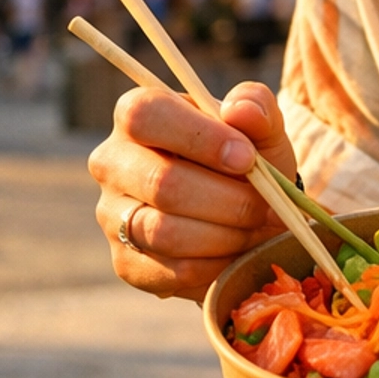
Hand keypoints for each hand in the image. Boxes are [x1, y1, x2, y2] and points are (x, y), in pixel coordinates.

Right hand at [89, 80, 298, 302]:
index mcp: (136, 114)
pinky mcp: (126, 262)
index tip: (247, 158)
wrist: (243, 214)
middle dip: (228, 199)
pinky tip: (236, 252)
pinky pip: (171, 271)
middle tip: (266, 206)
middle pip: (161, 182)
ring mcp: (112, 215)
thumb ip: (256, 106)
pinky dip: (215, 266)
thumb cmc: (245, 160)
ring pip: (165, 232)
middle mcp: (112, 163)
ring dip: (226, 235)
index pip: (146, 115)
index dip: (201, 138)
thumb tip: (240, 110)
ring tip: (255, 229)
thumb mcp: (259, 127)